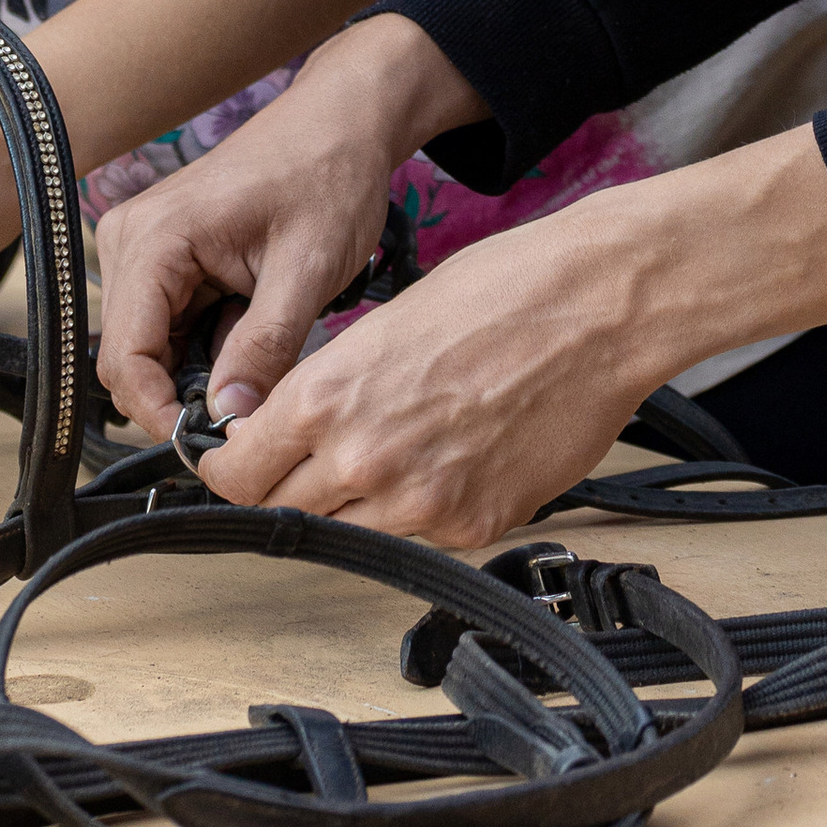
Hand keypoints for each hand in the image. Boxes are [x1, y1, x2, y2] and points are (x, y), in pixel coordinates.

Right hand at [93, 15, 470, 435]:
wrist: (342, 122)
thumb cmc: (328, 178)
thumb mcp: (307, 270)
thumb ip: (264, 347)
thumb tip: (228, 419)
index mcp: (156, 238)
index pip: (125, 355)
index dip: (159, 411)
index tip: (210, 446)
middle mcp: (132, 240)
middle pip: (128, 356)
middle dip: (180, 395)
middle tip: (246, 410)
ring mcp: (143, 246)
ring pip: (148, 347)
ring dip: (196, 370)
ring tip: (260, 355)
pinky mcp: (163, 256)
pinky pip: (167, 325)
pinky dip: (205, 345)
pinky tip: (250, 328)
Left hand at [191, 195, 662, 546]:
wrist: (598, 309)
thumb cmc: (504, 291)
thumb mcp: (385, 322)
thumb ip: (332, 388)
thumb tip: (296, 431)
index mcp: (329, 397)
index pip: (235, 473)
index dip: (228, 468)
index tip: (235, 461)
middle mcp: (364, 460)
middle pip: (284, 510)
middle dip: (287, 486)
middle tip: (312, 459)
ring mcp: (421, 504)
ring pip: (352, 529)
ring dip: (358, 501)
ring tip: (400, 445)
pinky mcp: (474, 527)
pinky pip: (421, 536)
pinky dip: (424, 508)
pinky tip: (454, 455)